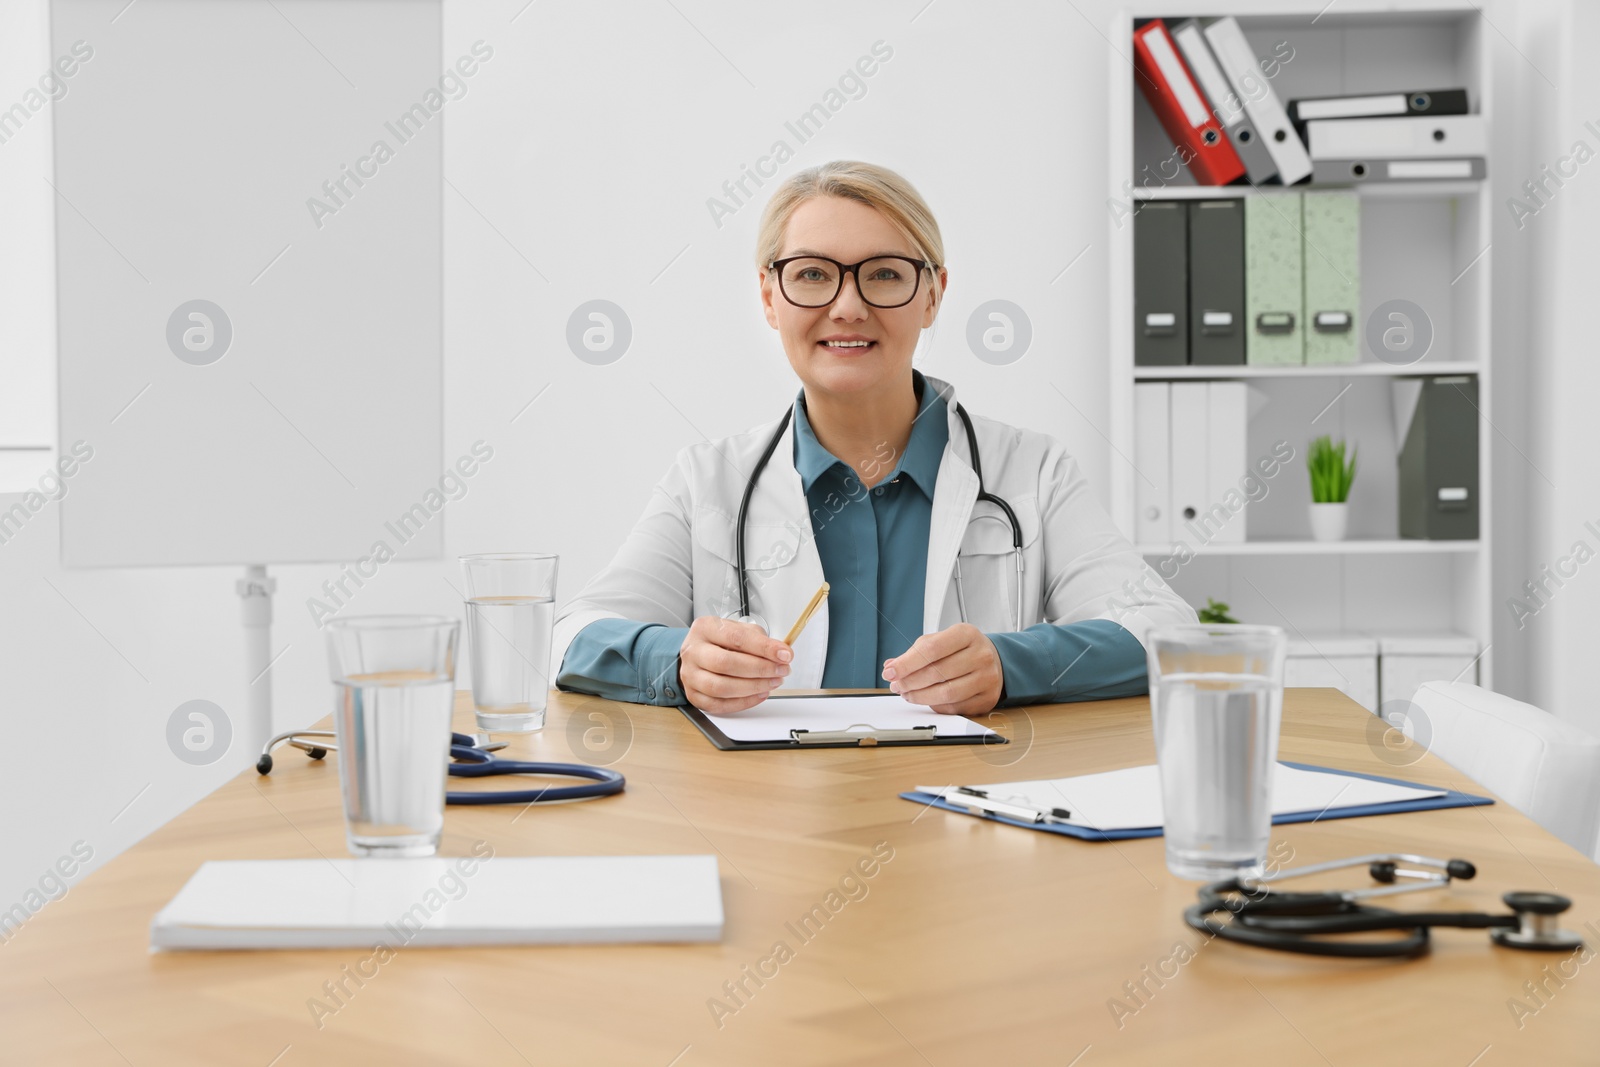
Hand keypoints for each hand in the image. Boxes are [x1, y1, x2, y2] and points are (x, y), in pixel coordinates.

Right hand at [678, 616, 791, 714]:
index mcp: (705, 628)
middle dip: (759, 669)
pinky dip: (743, 703)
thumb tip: (781, 654)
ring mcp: (690, 675)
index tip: (784, 654)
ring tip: (772, 682)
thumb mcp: (738, 630)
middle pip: (726, 663)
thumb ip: (759, 640)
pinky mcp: (693, 695)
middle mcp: (693, 651)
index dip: (764, 648)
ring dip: (752, 687)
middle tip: (780, 670)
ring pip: (721, 687)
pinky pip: (719, 705)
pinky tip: (759, 694)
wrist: (697, 654)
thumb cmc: (720, 641)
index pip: (736, 638)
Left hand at [881, 623, 1003, 715]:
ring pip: (946, 693)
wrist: (993, 660)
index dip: (906, 663)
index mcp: (967, 634)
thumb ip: (916, 653)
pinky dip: (935, 705)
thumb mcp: (941, 641)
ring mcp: (987, 678)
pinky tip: (927, 699)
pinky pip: (955, 707)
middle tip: (896, 685)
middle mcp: (981, 655)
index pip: (931, 649)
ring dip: (920, 696)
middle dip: (910, 682)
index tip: (890, 672)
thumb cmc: (962, 650)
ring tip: (907, 694)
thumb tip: (891, 667)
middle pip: (937, 672)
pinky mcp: (987, 698)